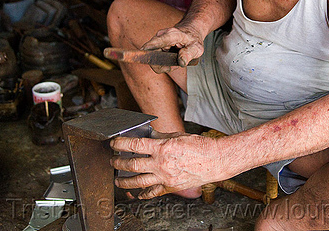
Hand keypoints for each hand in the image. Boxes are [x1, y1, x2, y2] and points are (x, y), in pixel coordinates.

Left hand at [110, 132, 228, 198]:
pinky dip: (142, 193)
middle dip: (118, 162)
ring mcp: (165, 177)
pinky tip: (137, 193)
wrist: (215, 160)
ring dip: (124, 181)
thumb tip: (147, 136)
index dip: (121, 144)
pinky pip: (152, 192)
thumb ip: (160, 137)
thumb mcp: (177, 136)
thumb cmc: (199, 146)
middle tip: (113, 161)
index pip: (135, 145)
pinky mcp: (170, 187)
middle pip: (132, 164)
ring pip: (138, 181)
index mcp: (162, 148)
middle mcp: (161, 164)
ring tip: (117, 179)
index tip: (114, 144)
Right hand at [141, 25, 203, 72]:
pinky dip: (163, 62)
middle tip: (176, 65)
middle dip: (162, 64)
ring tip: (176, 61)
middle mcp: (161, 35)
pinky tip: (172, 59)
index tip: (142, 53)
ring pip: (153, 57)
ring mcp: (157, 39)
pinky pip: (154, 57)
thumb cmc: (193, 39)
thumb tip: (181, 62)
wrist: (190, 31)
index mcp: (172, 34)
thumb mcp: (197, 48)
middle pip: (152, 53)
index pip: (158, 41)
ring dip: (163, 63)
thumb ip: (189, 54)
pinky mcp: (155, 44)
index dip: (150, 47)